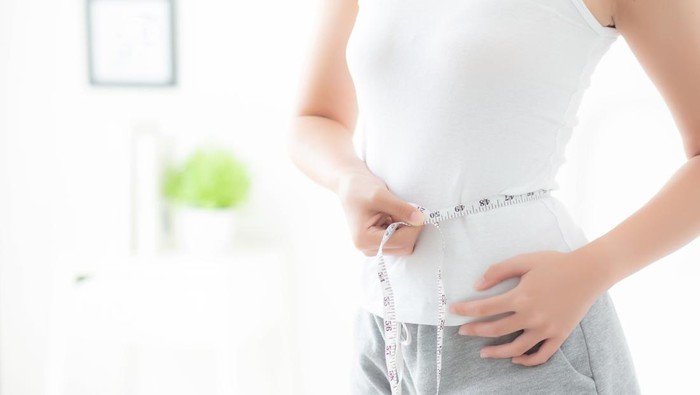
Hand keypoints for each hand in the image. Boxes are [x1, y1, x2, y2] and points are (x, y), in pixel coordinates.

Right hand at [335, 169, 424, 256]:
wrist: (350, 186)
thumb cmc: (361, 188)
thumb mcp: (381, 195)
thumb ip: (402, 209)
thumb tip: (421, 220)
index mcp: (364, 240)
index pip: (401, 241)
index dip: (414, 227)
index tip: (419, 211)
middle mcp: (367, 249)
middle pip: (404, 247)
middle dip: (410, 228)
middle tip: (405, 210)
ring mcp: (373, 248)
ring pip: (404, 246)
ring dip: (406, 229)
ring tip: (395, 213)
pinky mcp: (379, 244)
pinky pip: (400, 242)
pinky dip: (402, 229)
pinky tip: (393, 217)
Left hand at [448, 250, 607, 365]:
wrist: (589, 272)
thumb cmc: (555, 263)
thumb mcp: (524, 260)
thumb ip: (498, 271)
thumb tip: (477, 286)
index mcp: (520, 297)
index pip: (485, 308)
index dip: (466, 311)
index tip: (453, 312)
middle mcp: (531, 316)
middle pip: (496, 330)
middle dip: (475, 331)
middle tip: (462, 332)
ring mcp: (546, 329)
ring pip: (516, 348)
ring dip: (496, 352)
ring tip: (483, 352)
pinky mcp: (559, 335)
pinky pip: (541, 355)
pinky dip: (527, 360)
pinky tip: (514, 358)